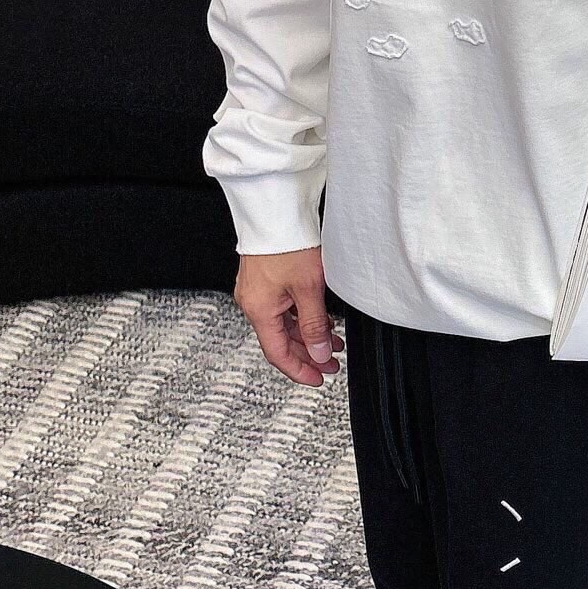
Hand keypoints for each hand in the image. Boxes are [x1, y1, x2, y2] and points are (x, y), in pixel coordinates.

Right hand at [234, 247, 342, 386]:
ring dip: (309, 335)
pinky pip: (284, 308)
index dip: (299, 370)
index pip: (278, 353)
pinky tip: (323, 319)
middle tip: (331, 364)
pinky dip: (303, 317)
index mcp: (259, 309)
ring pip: (285, 324)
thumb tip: (319, 353)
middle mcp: (254, 302)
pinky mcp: (265, 278)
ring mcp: (258, 290)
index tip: (318, 378)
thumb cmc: (287, 243)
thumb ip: (315, 325)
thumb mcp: (308, 289)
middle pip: (281, 340)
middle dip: (308, 354)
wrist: (275, 210)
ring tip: (333, 342)